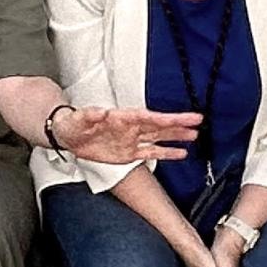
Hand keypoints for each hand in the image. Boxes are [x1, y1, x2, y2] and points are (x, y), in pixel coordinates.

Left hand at [53, 105, 202, 164]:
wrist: (68, 136)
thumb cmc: (74, 124)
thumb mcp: (79, 118)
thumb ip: (90, 115)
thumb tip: (100, 112)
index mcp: (122, 118)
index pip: (149, 117)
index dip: (166, 117)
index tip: (181, 116)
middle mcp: (131, 128)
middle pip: (159, 125)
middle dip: (178, 124)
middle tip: (198, 121)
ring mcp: (132, 140)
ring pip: (159, 138)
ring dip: (176, 136)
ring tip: (195, 135)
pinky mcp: (129, 154)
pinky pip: (151, 153)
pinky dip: (166, 153)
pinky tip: (181, 153)